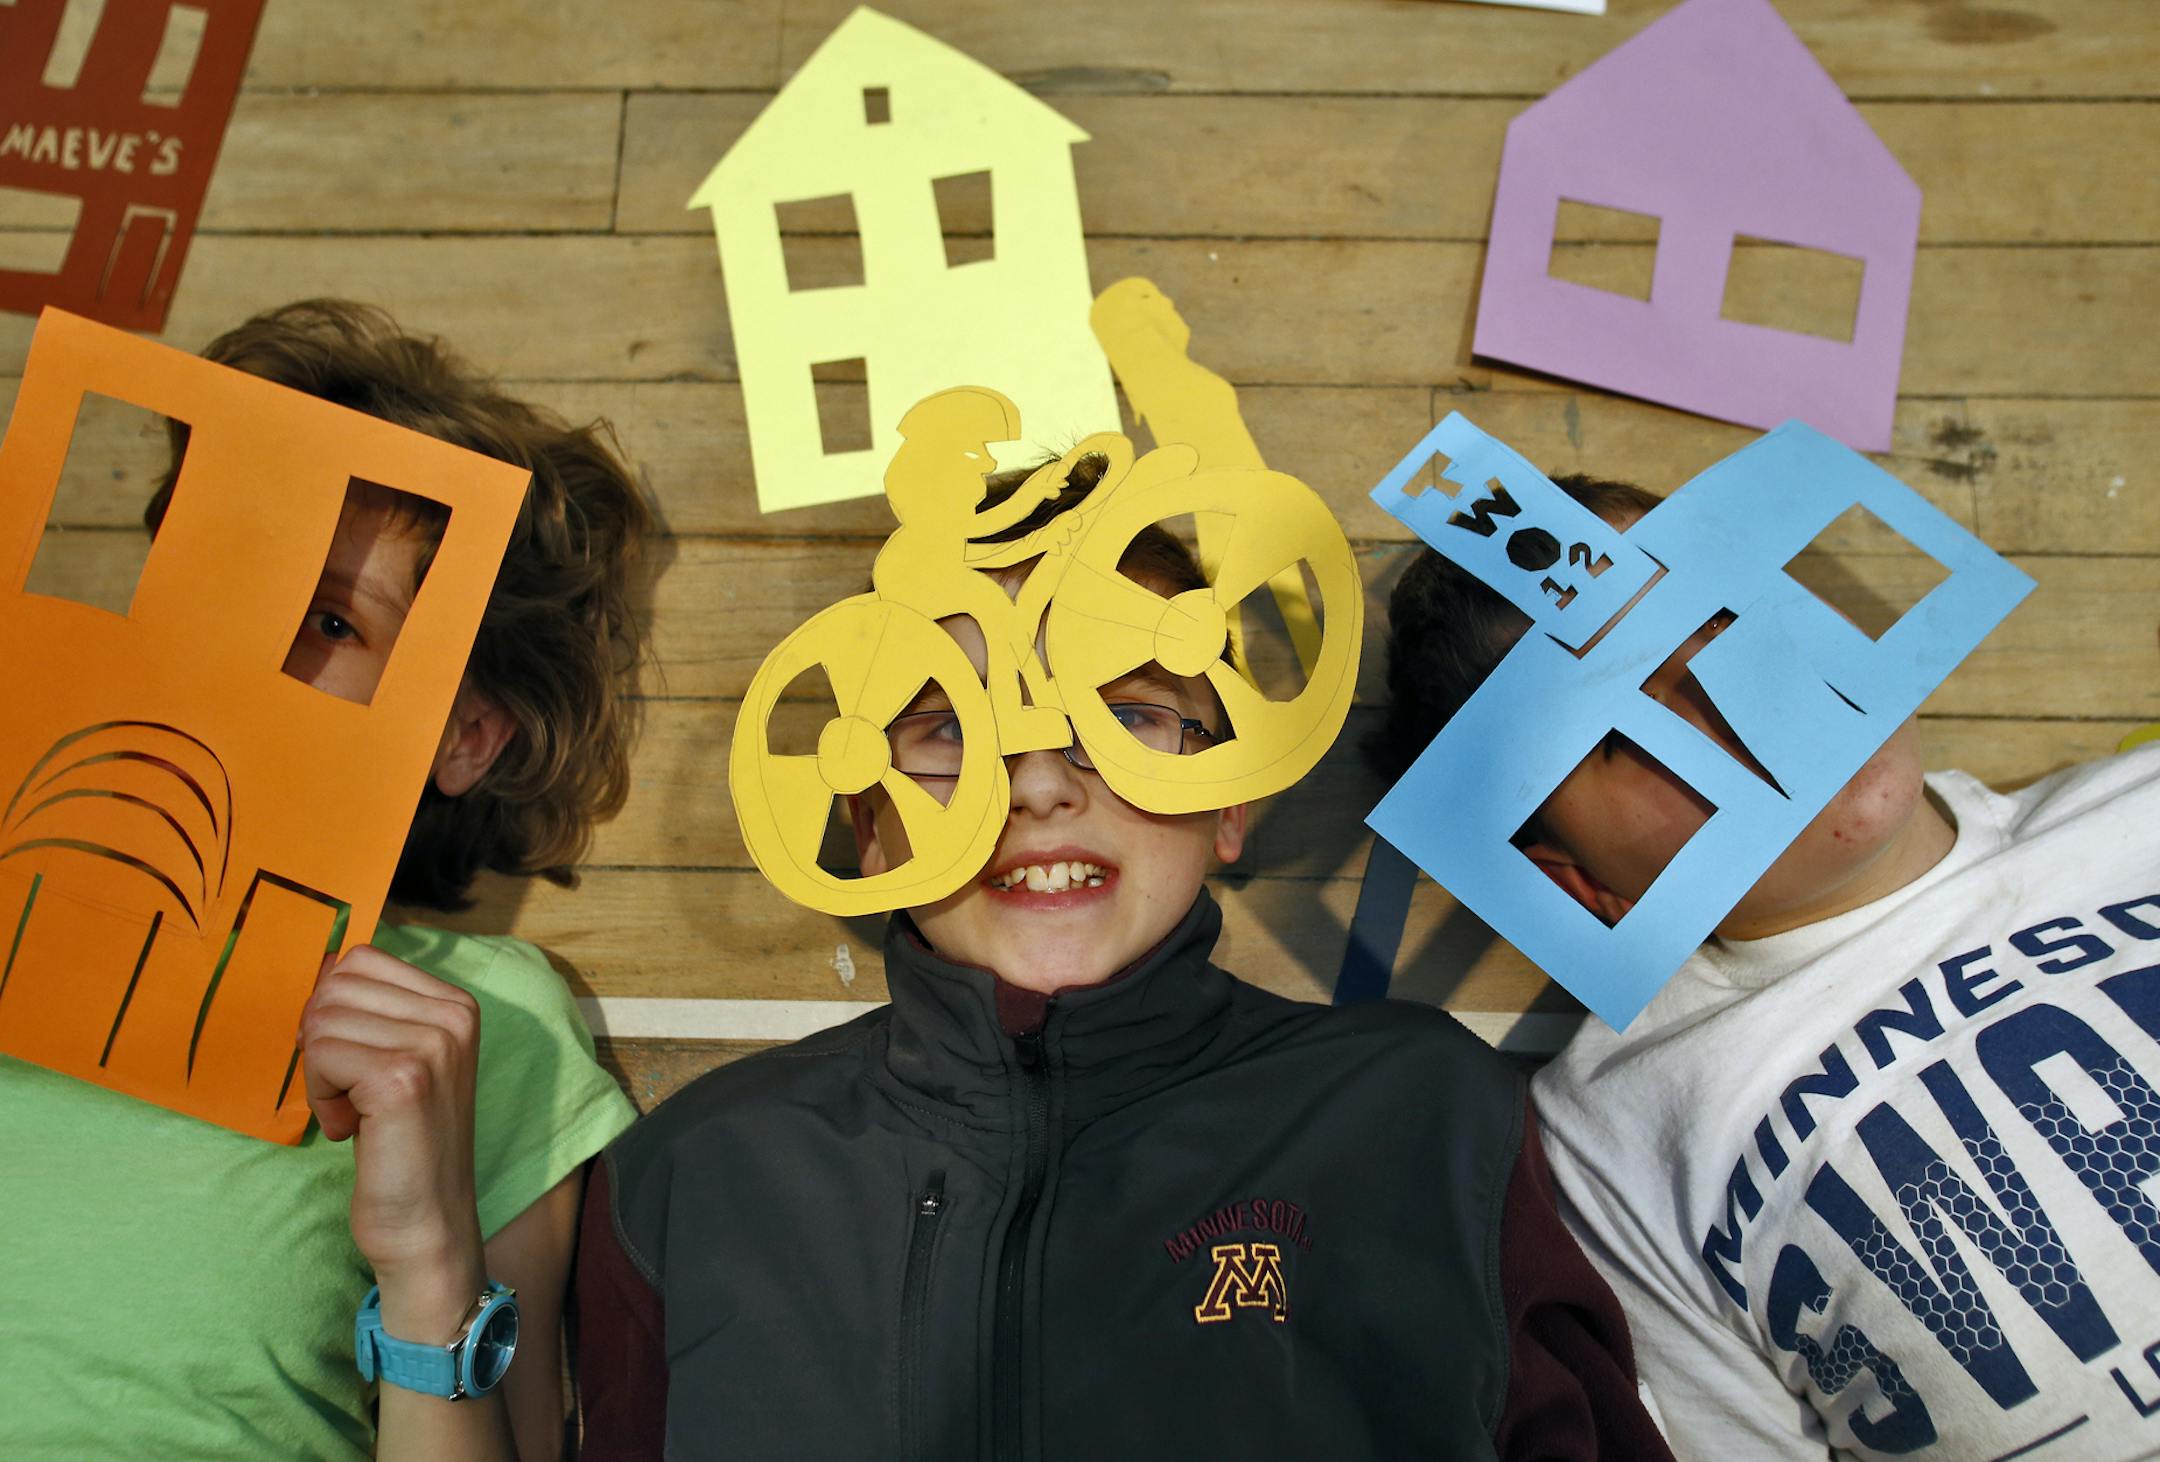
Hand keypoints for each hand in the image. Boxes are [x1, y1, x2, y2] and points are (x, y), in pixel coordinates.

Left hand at [300, 946, 486, 1333]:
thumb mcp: (402, 1061)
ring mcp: (433, 1045)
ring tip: (356, 1114)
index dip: (334, 1013)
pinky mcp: (402, 1079)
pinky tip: (352, 1129)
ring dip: (321, 1075)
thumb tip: (319, 966)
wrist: (427, 1224)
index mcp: (457, 1005)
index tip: (356, 1065)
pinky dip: (321, 1097)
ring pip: (322, 1021)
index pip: (360, 961)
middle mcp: (453, 1016)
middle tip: (352, 1094)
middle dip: (323, 1042)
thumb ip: (375, 1013)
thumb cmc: (403, 1146)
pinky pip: (321, 1055)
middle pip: (335, 987)